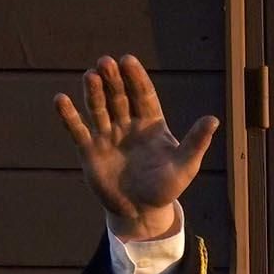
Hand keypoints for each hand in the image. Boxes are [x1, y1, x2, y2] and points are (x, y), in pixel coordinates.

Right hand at [57, 54, 221, 242]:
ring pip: (99, 109)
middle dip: (113, 80)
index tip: (128, 60)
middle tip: (106, 62)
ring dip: (94, 92)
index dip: (136, 78)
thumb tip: (213, 119)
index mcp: (151, 124)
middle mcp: (127, 125)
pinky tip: (60, 100)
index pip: (143, 95)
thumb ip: (196, 143)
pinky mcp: (90, 151)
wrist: (140, 213)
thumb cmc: (166, 189)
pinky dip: (68, 116)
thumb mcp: (185, 167)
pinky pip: (77, 130)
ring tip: (90, 75)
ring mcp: (107, 136)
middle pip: (119, 97)